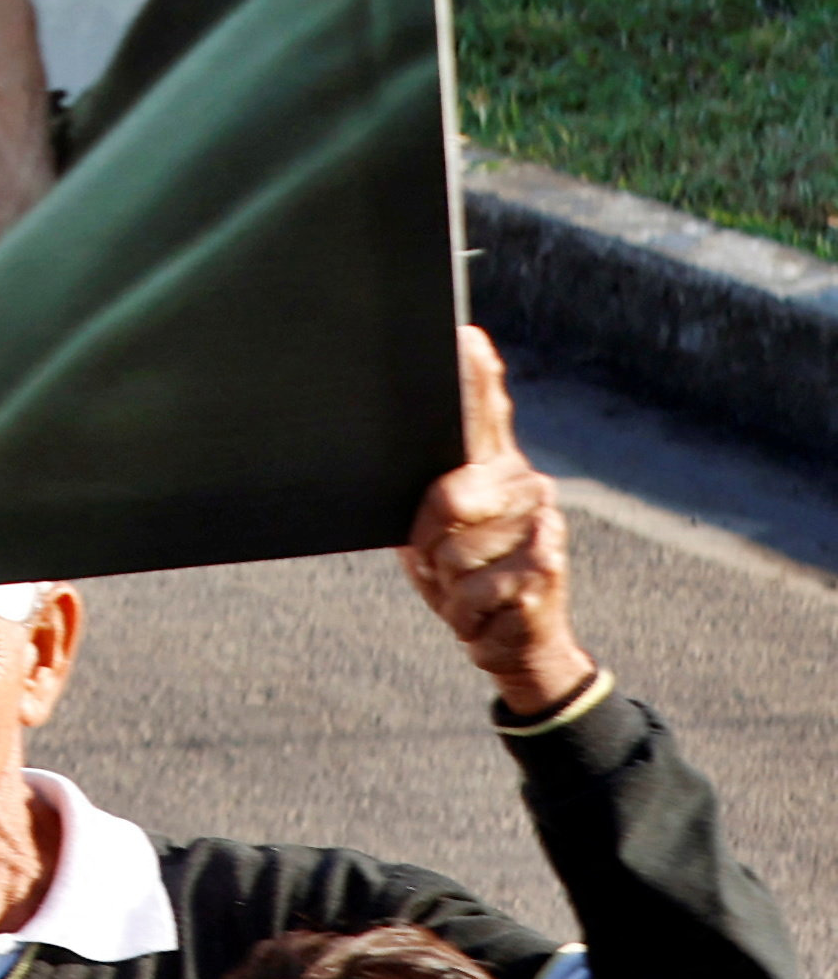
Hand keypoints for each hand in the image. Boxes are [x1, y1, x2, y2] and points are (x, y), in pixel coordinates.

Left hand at [402, 327, 595, 717]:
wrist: (510, 643)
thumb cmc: (461, 578)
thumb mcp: (429, 537)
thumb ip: (431, 502)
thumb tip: (447, 481)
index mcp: (490, 467)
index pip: (483, 413)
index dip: (476, 376)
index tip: (467, 335)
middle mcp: (525, 484)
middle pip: (446, 498)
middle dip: (428, 543)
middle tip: (439, 562)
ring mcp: (543, 522)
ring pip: (455, 554)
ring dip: (448, 585)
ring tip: (467, 587)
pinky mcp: (550, 565)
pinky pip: (478, 589)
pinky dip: (469, 612)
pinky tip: (490, 611)